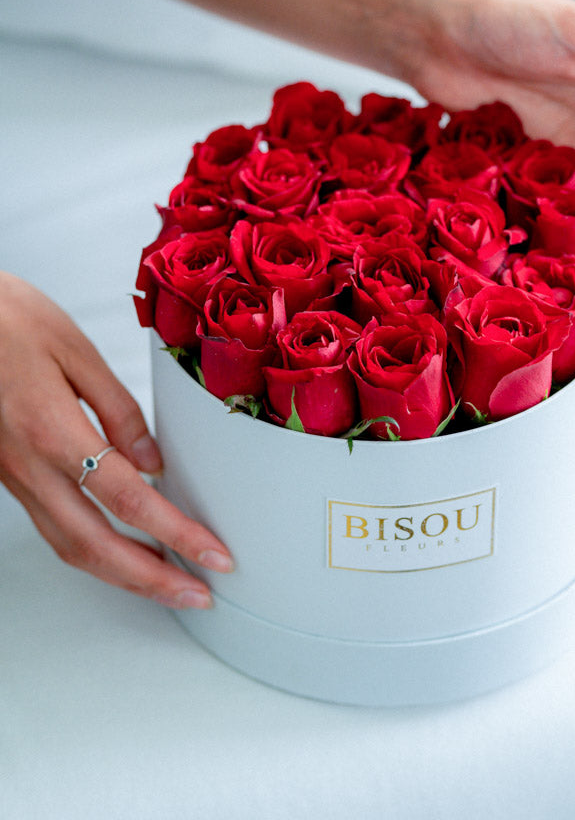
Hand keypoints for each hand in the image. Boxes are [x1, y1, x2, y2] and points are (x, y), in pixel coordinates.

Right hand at [0, 272, 233, 606]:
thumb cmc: (7, 319)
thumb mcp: (73, 350)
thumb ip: (117, 408)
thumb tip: (153, 460)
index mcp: (51, 430)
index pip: (128, 499)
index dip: (176, 533)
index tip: (214, 554)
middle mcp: (27, 466)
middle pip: (94, 545)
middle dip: (151, 580)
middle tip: (198, 595)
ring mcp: (11, 476)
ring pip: (67, 546)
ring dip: (121, 574)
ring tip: (167, 582)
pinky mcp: (5, 475)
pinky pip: (52, 528)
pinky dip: (92, 551)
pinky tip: (119, 549)